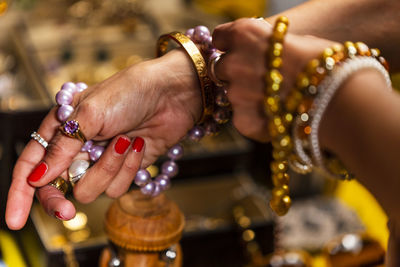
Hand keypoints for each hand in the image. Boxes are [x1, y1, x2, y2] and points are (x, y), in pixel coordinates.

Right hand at [6, 49, 201, 229]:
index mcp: (61, 129)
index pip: (31, 164)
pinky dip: (128, 168)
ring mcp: (102, 160)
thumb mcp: (89, 114)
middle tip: (67, 212)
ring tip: (123, 140)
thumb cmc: (129, 92)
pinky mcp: (125, 169)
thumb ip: (62, 148)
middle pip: (56, 187)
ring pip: (90, 189)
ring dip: (108, 169)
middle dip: (61, 199)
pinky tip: (138, 144)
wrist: (172, 95)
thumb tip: (36, 178)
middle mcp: (78, 147)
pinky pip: (118, 187)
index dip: (21, 193)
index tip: (14, 220)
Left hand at [212, 18, 335, 141]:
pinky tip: (276, 116)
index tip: (237, 52)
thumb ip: (267, 45)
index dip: (229, 46)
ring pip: (231, 95)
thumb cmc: (323, 63)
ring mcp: (236, 94)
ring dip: (245, 97)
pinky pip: (241, 118)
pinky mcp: (242, 121)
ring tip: (274, 100)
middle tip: (257, 80)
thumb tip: (261, 52)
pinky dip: (254, 119)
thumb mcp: (291, 40)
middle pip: (220, 68)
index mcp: (245, 34)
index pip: (219, 37)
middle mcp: (234, 62)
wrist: (338, 97)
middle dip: (234, 73)